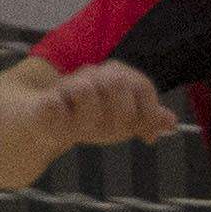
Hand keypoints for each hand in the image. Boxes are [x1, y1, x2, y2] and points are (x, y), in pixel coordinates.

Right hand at [36, 61, 175, 149]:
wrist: (40, 122)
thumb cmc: (85, 118)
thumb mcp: (121, 121)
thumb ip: (145, 118)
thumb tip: (171, 122)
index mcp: (114, 78)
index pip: (141, 84)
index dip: (148, 111)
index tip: (145, 135)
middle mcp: (91, 76)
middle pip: (116, 82)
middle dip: (120, 116)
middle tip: (108, 131)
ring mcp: (65, 87)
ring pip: (86, 89)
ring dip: (90, 119)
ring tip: (82, 128)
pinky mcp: (41, 104)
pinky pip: (53, 105)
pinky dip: (59, 116)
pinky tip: (62, 123)